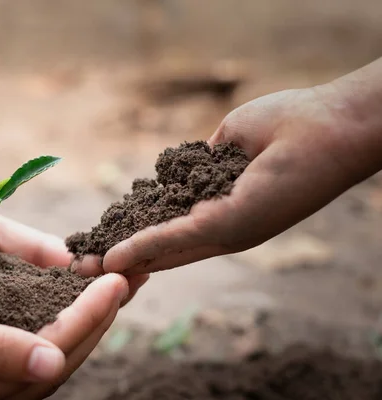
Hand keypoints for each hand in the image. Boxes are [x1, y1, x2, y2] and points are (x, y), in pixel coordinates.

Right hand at [0, 273, 126, 399]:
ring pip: (52, 348)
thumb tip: (53, 359)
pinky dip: (59, 315)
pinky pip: (30, 340)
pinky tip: (73, 296)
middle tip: (133, 279)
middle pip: (62, 354)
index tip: (118, 280)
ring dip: (87, 315)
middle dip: (102, 316)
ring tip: (115, 286)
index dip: (91, 315)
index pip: (54, 352)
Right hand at [99, 83, 376, 274]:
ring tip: (86, 267)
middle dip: (121, 256)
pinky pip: (174, 239)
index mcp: (222, 207)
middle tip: (84, 265)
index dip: (134, 235)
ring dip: (122, 259)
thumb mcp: (228, 142)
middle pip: (160, 248)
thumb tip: (177, 168)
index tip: (102, 240)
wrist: (328, 125)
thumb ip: (198, 162)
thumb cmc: (288, 124)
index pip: (169, 226)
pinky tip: (112, 256)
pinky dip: (141, 248)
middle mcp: (222, 228)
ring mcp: (225, 231)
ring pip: (162, 250)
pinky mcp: (227, 226)